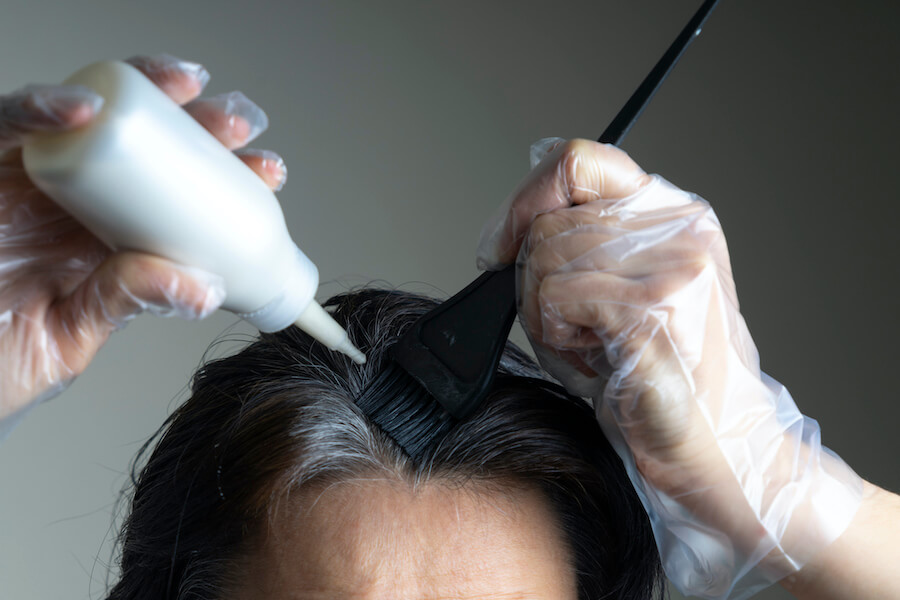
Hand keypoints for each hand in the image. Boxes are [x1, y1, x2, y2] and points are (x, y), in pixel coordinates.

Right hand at [0, 53, 287, 427]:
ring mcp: (28, 184)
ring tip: (188, 92)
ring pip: (87, 118)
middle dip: (198, 126)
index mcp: (107, 239)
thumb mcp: (73, 335)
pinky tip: (83, 107)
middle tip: (241, 125)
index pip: (174, 193)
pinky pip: (4, 128)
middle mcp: (73, 202)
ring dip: (141, 96)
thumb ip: (127, 303)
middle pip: (143, 145)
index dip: (223, 176)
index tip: (269, 172)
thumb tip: (205, 288)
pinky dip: (39, 108)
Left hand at [478, 138, 861, 597]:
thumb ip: (573, 245)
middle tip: (571, 327)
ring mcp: (673, 262)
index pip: (579, 159)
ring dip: (545, 314)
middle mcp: (679, 225)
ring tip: (591, 344)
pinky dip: (556, 335)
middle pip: (549, 220)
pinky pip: (557, 297)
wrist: (717, 445)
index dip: (527, 198)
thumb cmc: (656, 375)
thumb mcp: (610, 292)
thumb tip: (509, 229)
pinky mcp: (657, 306)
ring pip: (544, 258)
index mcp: (671, 212)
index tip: (504, 244)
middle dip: (533, 282)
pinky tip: (595, 357)